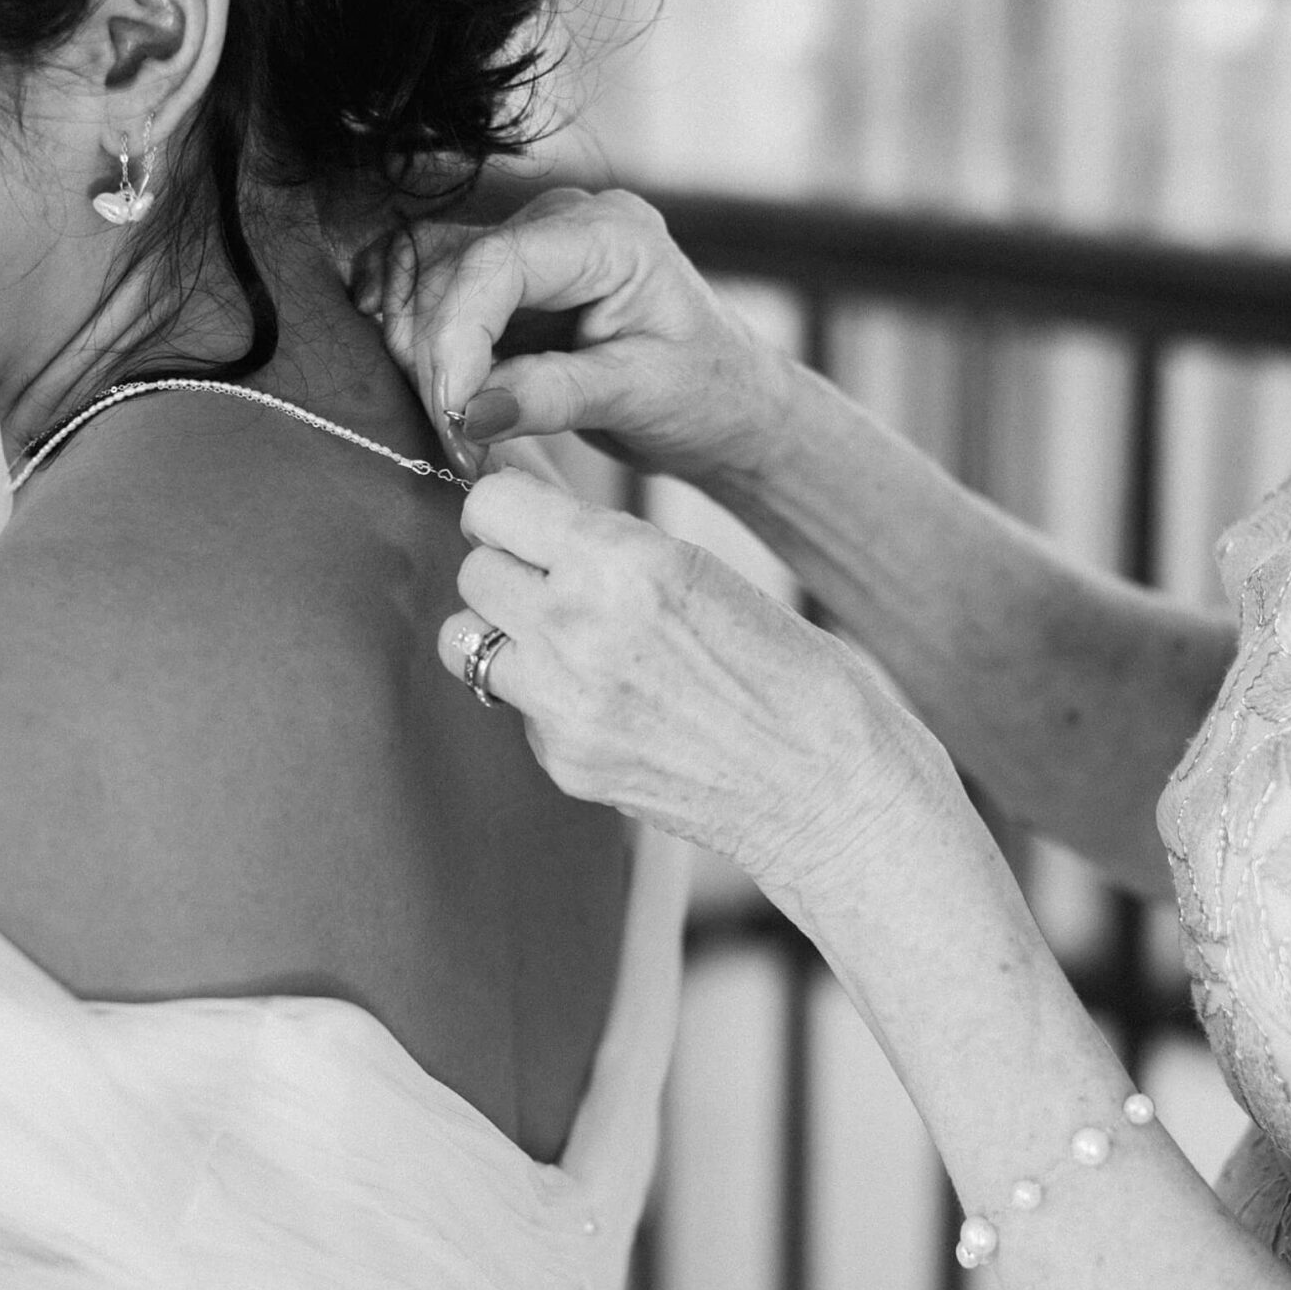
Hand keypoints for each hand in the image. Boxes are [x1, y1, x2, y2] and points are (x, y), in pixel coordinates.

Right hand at [352, 186, 778, 484]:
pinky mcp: (505, 280)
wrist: (725, 402)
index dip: (456, 338)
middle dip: (437, 361)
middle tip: (458, 443)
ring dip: (421, 357)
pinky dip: (419, 345)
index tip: (453, 415)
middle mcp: (560, 222)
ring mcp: (528, 244)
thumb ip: (555, 396)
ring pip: (425, 279)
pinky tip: (436, 395)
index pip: (496, 264)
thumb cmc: (706, 394)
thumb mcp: (641, 397)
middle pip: (449, 271)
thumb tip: (470, 413)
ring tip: (458, 430)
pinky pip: (430, 294)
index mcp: (610, 235)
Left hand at [439, 467, 939, 918]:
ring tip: (565, 642)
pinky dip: (541, 698)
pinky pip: (513, 706)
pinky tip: (609, 705)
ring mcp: (562, 703)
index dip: (511, 508)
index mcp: (621, 559)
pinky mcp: (562, 761)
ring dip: (503, 632)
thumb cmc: (787, 668)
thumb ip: (607, 546)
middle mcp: (576, 627)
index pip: (494, 503)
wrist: (826, 785)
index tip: (530, 520)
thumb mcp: (699, 569)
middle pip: (474, 569)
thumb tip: (526, 511)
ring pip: (464, 640)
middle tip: (554, 582)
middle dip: (507, 568)